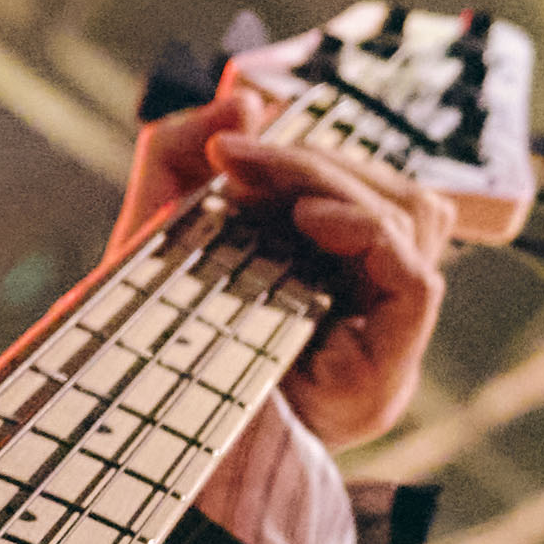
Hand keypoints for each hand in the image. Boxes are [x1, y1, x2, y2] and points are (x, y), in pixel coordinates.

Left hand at [113, 70, 453, 450]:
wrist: (127, 445)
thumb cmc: (140, 346)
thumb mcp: (151, 232)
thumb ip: (180, 156)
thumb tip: (241, 98)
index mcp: (325, 276)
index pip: (362, 190)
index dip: (308, 152)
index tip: (230, 142)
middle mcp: (364, 310)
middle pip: (394, 197)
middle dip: (314, 160)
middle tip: (235, 157)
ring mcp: (382, 346)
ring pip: (412, 223)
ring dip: (336, 183)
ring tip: (263, 184)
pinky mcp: (384, 374)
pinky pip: (417, 282)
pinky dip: (368, 233)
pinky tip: (310, 217)